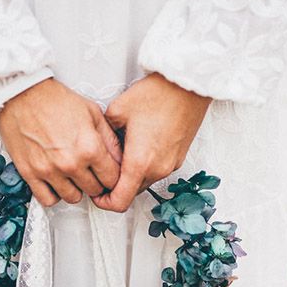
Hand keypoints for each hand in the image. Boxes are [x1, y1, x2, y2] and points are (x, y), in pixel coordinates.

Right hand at [0, 77, 122, 206]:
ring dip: (76, 189)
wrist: (22, 94)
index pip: (112, 179)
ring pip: (73, 198)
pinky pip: (48, 199)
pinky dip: (54, 194)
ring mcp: (50, 171)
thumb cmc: (55, 100)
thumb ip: (109, 139)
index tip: (108, 174)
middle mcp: (71, 162)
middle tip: (90, 173)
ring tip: (73, 176)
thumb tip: (119, 158)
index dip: (113, 177)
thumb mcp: (92, 112)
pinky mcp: (31, 174)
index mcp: (90, 147)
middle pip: (94, 190)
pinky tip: (56, 182)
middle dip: (96, 182)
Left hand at [93, 72, 210, 212]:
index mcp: (139, 162)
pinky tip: (138, 146)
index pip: (119, 202)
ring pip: (143, 182)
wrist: (189, 84)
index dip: (103, 202)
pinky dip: (144, 167)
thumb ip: (104, 136)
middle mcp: (157, 169)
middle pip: (131, 194)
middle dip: (116, 187)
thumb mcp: (117, 111)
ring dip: (131, 176)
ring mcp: (170, 165)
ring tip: (121, 154)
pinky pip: (156, 171)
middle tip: (104, 171)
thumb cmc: (157, 94)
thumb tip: (100, 145)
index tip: (96, 192)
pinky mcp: (178, 158)